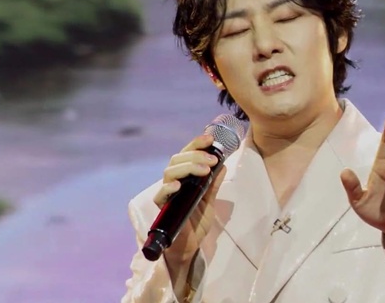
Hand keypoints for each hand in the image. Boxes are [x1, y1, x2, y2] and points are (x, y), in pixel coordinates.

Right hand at [153, 134, 226, 266]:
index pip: (186, 155)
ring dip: (187, 167)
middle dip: (195, 155)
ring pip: (169, 173)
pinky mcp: (162, 208)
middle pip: (177, 160)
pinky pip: (160, 195)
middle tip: (212, 159)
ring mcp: (167, 195)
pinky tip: (179, 186)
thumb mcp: (210, 200)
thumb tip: (224, 164)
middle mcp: (174, 182)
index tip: (210, 138)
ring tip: (204, 169)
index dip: (196, 144)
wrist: (190, 246)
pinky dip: (168, 188)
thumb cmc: (196, 222)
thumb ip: (213, 183)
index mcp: (185, 178)